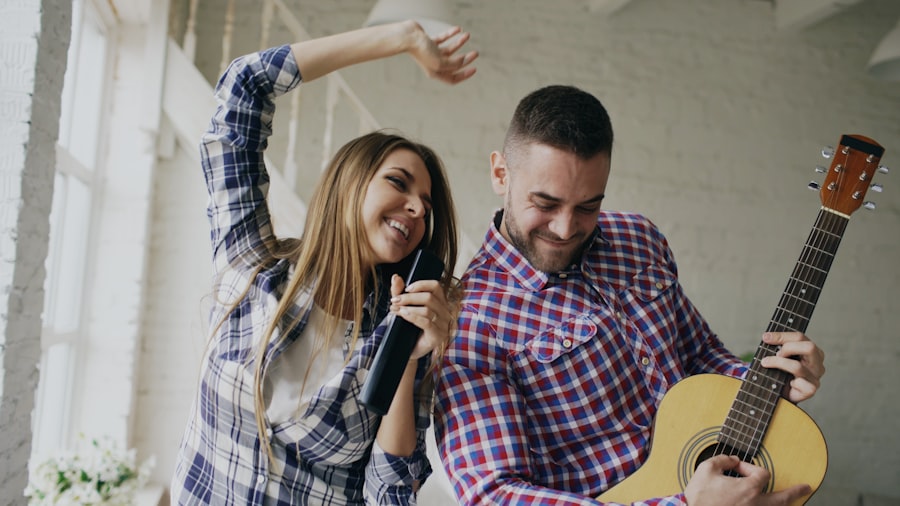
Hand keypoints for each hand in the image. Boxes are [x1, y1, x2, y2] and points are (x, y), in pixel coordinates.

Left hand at [388, 274, 452, 360]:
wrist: (406, 350)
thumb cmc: (407, 328)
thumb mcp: (402, 307)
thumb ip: (399, 292)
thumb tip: (395, 277)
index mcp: (440, 302)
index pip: (436, 286)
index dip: (421, 284)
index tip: (406, 289)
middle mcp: (445, 312)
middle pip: (429, 297)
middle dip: (409, 297)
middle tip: (394, 301)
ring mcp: (443, 325)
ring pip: (427, 310)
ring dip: (408, 308)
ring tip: (395, 310)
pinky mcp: (438, 336)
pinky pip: (427, 322)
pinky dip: (412, 316)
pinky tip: (403, 315)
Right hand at [405, 22, 477, 83]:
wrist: (408, 37)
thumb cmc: (422, 51)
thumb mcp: (441, 62)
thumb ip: (454, 64)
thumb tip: (463, 61)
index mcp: (435, 73)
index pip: (452, 79)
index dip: (464, 75)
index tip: (474, 69)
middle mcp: (433, 64)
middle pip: (453, 64)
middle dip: (466, 59)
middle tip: (476, 53)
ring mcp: (431, 52)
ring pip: (449, 50)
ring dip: (459, 43)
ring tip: (467, 35)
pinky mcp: (429, 42)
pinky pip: (443, 39)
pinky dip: (450, 34)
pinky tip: (458, 30)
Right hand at [684, 455, 810, 505]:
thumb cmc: (699, 496)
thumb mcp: (706, 469)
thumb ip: (722, 459)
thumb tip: (731, 459)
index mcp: (748, 489)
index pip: (761, 473)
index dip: (750, 467)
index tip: (737, 468)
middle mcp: (755, 504)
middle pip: (782, 498)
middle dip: (795, 492)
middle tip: (805, 488)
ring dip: (785, 504)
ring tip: (794, 499)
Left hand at [759, 332, 824, 402]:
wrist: (781, 394)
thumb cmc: (781, 372)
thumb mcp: (780, 356)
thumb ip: (777, 346)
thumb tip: (767, 337)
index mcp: (813, 351)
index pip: (800, 337)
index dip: (782, 336)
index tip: (766, 337)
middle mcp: (817, 363)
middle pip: (809, 347)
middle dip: (788, 347)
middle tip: (775, 354)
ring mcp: (815, 377)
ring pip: (798, 366)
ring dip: (778, 363)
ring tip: (766, 363)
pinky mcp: (810, 390)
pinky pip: (799, 382)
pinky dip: (786, 380)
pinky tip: (781, 382)